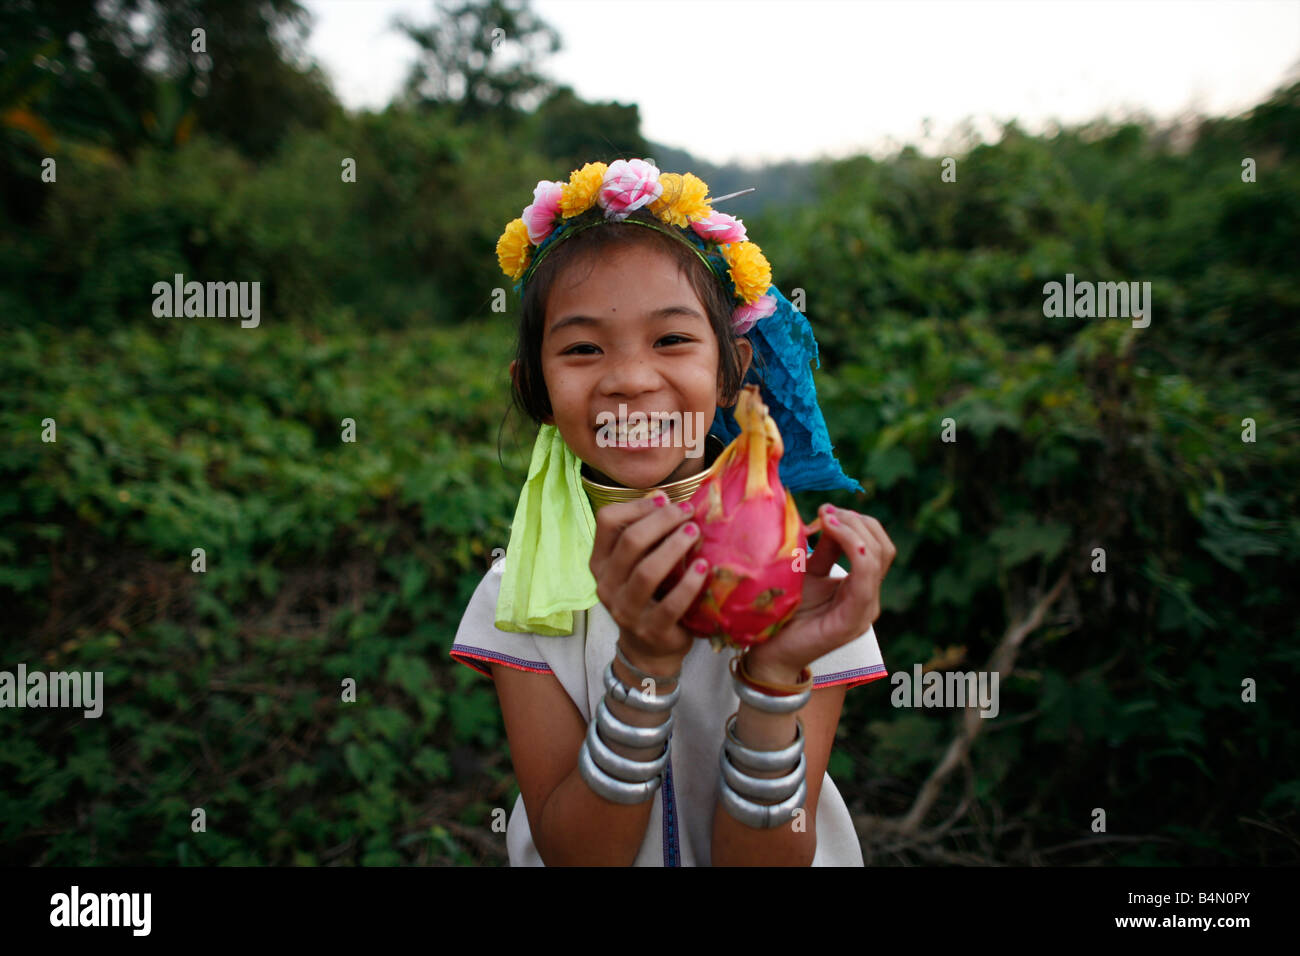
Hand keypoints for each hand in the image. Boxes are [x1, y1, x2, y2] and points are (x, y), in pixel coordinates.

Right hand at [588, 491, 709, 675]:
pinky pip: (671, 603)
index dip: (637, 505)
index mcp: (600, 562)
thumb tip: (662, 496)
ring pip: (647, 571)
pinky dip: (690, 583)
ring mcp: (625, 610)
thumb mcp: (638, 563)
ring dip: (674, 547)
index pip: (606, 521)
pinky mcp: (651, 630)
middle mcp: (606, 585)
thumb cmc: (649, 595)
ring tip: (695, 532)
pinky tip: (705, 566)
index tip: (665, 500)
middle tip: (688, 512)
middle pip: (630, 541)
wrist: (650, 649)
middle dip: (662, 521)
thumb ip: (645, 533)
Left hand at [746, 504, 895, 677]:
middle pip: (882, 547)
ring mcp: (864, 611)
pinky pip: (865, 578)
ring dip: (853, 529)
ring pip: (876, 557)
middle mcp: (869, 598)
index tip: (825, 509)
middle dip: (856, 521)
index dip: (857, 521)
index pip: (877, 546)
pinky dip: (853, 548)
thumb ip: (825, 549)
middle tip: (825, 511)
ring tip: (826, 518)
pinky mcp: (853, 620)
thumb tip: (829, 514)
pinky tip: (833, 532)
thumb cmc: (786, 613)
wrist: (770, 653)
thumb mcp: (807, 573)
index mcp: (860, 587)